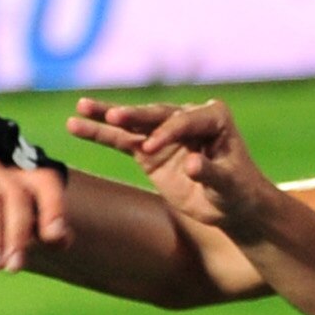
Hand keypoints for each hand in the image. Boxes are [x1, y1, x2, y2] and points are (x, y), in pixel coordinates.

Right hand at [68, 97, 277, 238]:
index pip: (184, 121)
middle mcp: (188, 118)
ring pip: (134, 123)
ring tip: (81, 108)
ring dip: (107, 116)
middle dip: (134, 116)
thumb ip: (211, 174)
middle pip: (156, 115)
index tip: (150, 149)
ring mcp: (165, 132)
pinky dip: (100, 133)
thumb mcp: (230, 186)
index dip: (167, 134)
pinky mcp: (149, 149)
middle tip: (114, 115)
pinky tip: (76, 125)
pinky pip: (122, 139)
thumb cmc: (239, 192)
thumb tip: (193, 164)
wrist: (233, 206)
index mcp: (214, 118)